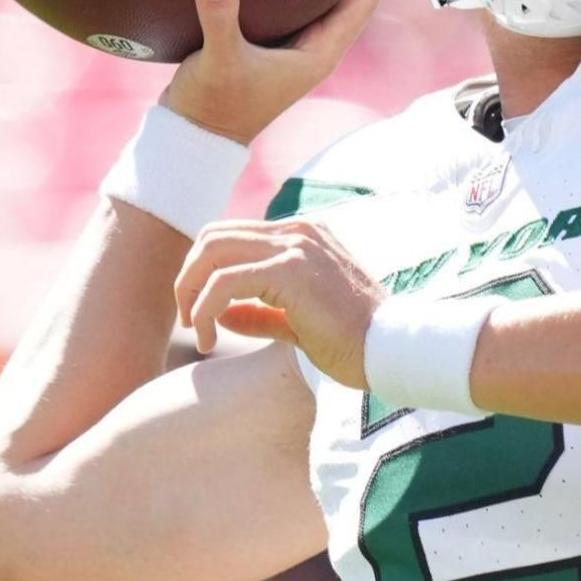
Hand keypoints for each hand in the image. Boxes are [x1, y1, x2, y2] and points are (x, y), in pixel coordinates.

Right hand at [161, 0, 390, 144]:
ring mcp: (297, 50)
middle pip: (354, 1)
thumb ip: (220, 18)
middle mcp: (315, 52)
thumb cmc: (214, 105)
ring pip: (331, 4)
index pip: (361, 5)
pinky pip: (304, 7)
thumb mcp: (218, 59)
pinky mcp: (276, 47)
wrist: (196, 134)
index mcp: (318, 55)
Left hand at [173, 218, 385, 388]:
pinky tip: (209, 340)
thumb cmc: (353, 341)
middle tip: (188, 321)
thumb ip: (259, 311)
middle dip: (188, 278)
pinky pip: (224, 282)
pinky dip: (204, 309)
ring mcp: (295, 246)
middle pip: (213, 236)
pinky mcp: (290, 270)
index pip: (232, 236)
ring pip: (212, 252)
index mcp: (303, 235)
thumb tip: (218, 314)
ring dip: (190, 292)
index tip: (199, 313)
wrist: (391, 349)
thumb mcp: (297, 321)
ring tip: (196, 333)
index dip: (204, 272)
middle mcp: (297, 231)